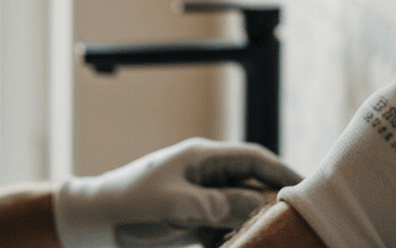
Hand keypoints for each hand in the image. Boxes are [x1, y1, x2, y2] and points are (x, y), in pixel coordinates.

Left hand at [53, 137, 302, 247]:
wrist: (88, 225)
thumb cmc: (128, 206)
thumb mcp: (176, 205)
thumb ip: (220, 205)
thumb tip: (260, 206)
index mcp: (202, 157)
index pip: (253, 158)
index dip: (281, 170)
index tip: (307, 187)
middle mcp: (204, 175)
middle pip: (250, 185)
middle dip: (273, 201)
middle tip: (299, 220)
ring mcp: (197, 199)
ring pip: (238, 210)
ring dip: (254, 224)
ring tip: (279, 238)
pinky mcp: (189, 222)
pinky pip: (222, 229)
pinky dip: (234, 239)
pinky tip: (245, 246)